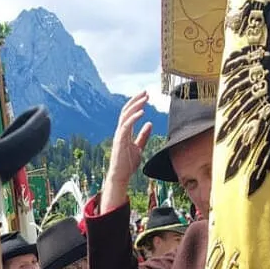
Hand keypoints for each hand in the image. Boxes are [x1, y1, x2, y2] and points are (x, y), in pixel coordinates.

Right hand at [101, 92, 153, 214]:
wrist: (121, 176)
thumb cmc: (128, 164)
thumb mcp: (139, 147)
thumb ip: (143, 135)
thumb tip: (150, 124)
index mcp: (124, 132)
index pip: (129, 114)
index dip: (137, 104)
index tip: (146, 96)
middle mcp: (120, 131)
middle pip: (126, 111)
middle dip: (136, 100)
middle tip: (146, 92)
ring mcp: (119, 135)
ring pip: (126, 115)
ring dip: (136, 105)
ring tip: (145, 98)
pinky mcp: (120, 140)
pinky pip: (126, 126)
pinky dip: (134, 118)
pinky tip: (142, 112)